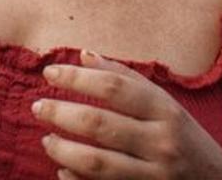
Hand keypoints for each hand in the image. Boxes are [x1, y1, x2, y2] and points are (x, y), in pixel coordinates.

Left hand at [33, 50, 221, 179]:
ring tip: (46, 140)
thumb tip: (82, 54)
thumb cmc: (184, 136)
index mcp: (166, 110)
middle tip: (37, 107)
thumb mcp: (164, 103)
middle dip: (60, 113)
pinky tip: (62, 169)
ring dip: (63, 149)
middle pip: (100, 123)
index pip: (114, 87)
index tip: (49, 73)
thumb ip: (125, 79)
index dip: (77, 77)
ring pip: (97, 161)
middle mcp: (162, 142)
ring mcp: (154, 175)